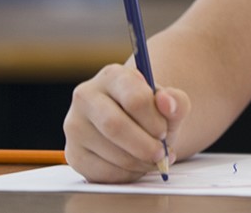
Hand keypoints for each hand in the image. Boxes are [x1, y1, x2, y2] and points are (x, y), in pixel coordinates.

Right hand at [63, 62, 190, 182]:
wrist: (133, 127)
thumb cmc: (150, 113)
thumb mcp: (169, 104)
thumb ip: (175, 101)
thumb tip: (167, 102)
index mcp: (112, 76)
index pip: (134, 99)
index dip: (154, 121)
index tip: (164, 131)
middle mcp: (86, 96)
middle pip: (115, 126)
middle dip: (145, 145)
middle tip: (162, 153)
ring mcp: (75, 126)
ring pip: (110, 151)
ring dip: (139, 162)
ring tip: (152, 159)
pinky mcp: (74, 154)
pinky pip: (102, 172)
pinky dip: (126, 174)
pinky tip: (135, 166)